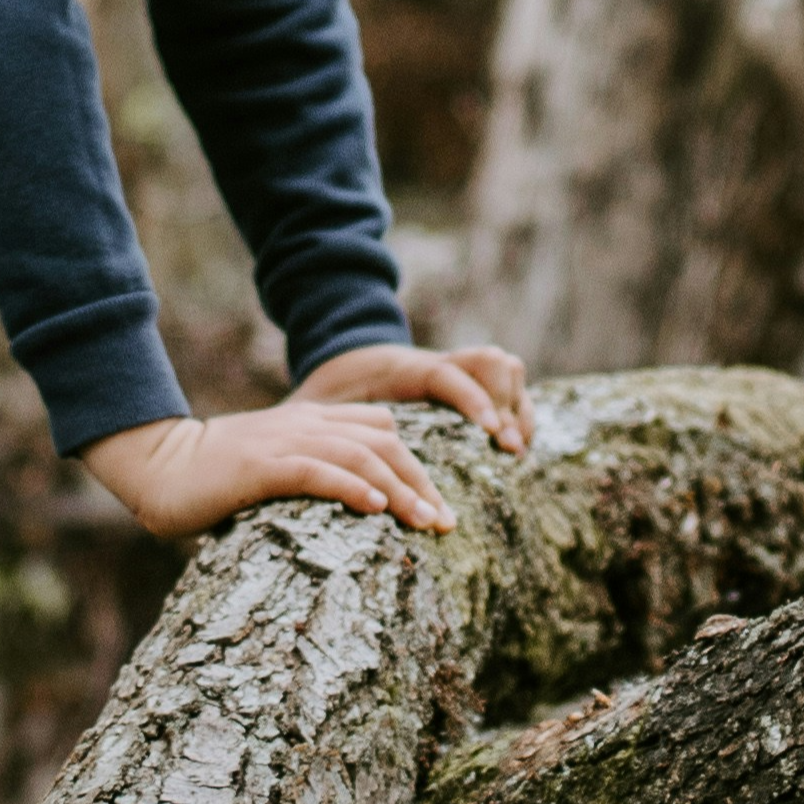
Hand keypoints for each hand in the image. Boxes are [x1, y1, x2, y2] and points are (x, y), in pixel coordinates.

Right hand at [82, 403, 458, 539]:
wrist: (156, 465)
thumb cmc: (211, 480)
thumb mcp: (271, 469)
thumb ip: (308, 477)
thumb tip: (349, 511)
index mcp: (310, 422)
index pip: (382, 431)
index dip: (417, 466)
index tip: (438, 507)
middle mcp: (305, 426)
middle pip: (384, 444)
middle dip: (422, 482)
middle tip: (448, 523)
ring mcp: (284, 443)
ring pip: (361, 457)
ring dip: (401, 490)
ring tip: (428, 522)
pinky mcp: (262, 467)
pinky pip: (318, 472)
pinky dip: (352, 487)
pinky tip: (377, 508)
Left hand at [290, 341, 536, 454]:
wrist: (342, 353)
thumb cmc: (327, 388)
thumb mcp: (313, 403)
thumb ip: (307, 422)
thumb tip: (284, 450)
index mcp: (400, 366)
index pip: (446, 372)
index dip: (471, 398)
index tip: (490, 430)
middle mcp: (435, 363)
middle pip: (491, 364)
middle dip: (508, 404)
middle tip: (509, 450)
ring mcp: (457, 369)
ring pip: (505, 368)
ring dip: (518, 405)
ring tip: (517, 448)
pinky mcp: (469, 382)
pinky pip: (508, 382)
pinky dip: (518, 407)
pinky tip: (518, 443)